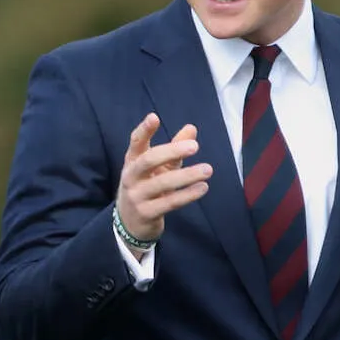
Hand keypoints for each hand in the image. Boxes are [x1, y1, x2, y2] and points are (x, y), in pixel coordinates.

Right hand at [116, 113, 210, 253]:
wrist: (130, 223)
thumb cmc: (148, 188)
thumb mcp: (159, 168)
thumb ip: (174, 150)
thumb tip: (191, 128)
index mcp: (132, 162)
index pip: (136, 143)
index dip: (144, 130)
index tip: (154, 117)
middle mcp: (131, 177)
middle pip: (148, 160)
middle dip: (171, 151)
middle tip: (195, 146)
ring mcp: (137, 196)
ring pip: (161, 183)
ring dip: (187, 176)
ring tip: (208, 169)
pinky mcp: (146, 213)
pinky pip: (169, 202)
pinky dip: (187, 195)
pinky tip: (203, 187)